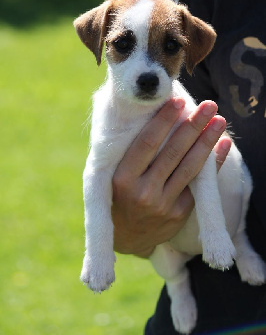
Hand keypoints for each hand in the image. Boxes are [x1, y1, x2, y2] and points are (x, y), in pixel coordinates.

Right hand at [112, 98, 230, 257]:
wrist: (125, 237)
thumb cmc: (117, 196)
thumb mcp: (110, 175)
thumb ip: (126, 151)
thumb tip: (144, 114)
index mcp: (122, 179)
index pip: (146, 144)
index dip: (164, 122)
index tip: (178, 101)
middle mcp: (143, 192)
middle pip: (173, 153)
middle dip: (193, 126)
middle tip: (209, 106)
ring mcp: (163, 205)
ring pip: (190, 167)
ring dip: (207, 142)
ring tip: (219, 121)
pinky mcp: (178, 213)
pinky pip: (198, 184)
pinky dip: (212, 164)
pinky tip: (222, 145)